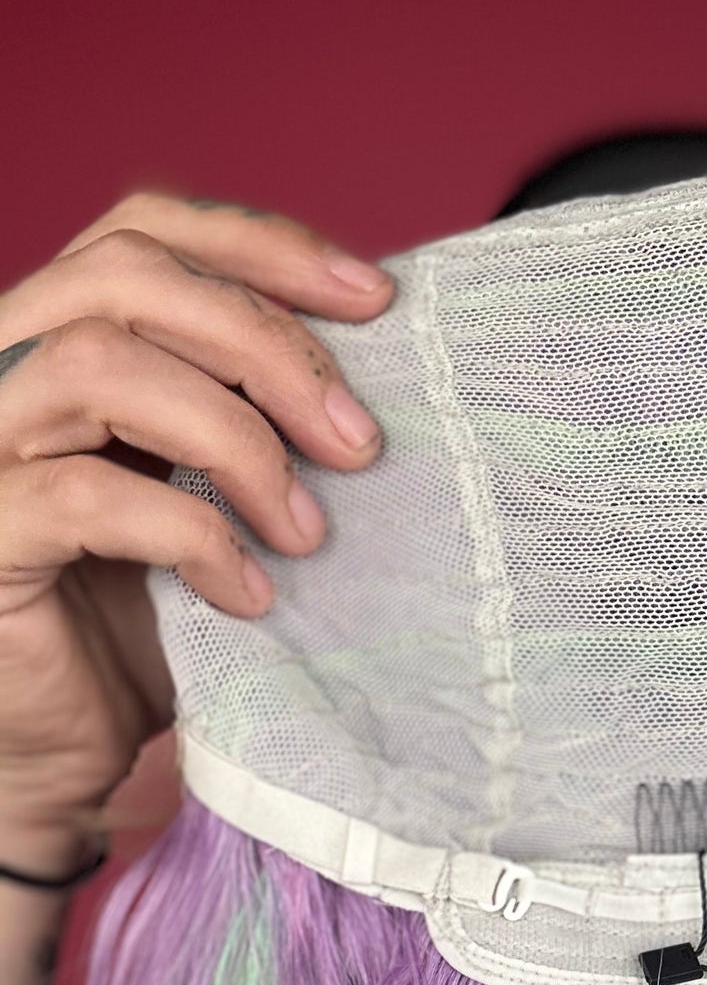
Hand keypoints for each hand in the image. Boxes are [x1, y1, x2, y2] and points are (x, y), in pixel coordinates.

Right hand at [0, 193, 395, 871]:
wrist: (54, 756)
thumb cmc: (135, 627)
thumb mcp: (201, 498)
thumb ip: (243, 417)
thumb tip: (365, 375)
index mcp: (51, 336)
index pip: (145, 229)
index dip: (263, 247)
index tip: (376, 300)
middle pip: (130, 277)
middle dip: (269, 347)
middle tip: (358, 444)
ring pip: (102, 367)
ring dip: (237, 443)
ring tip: (307, 532)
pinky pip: (89, 499)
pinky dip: (195, 538)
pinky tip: (250, 594)